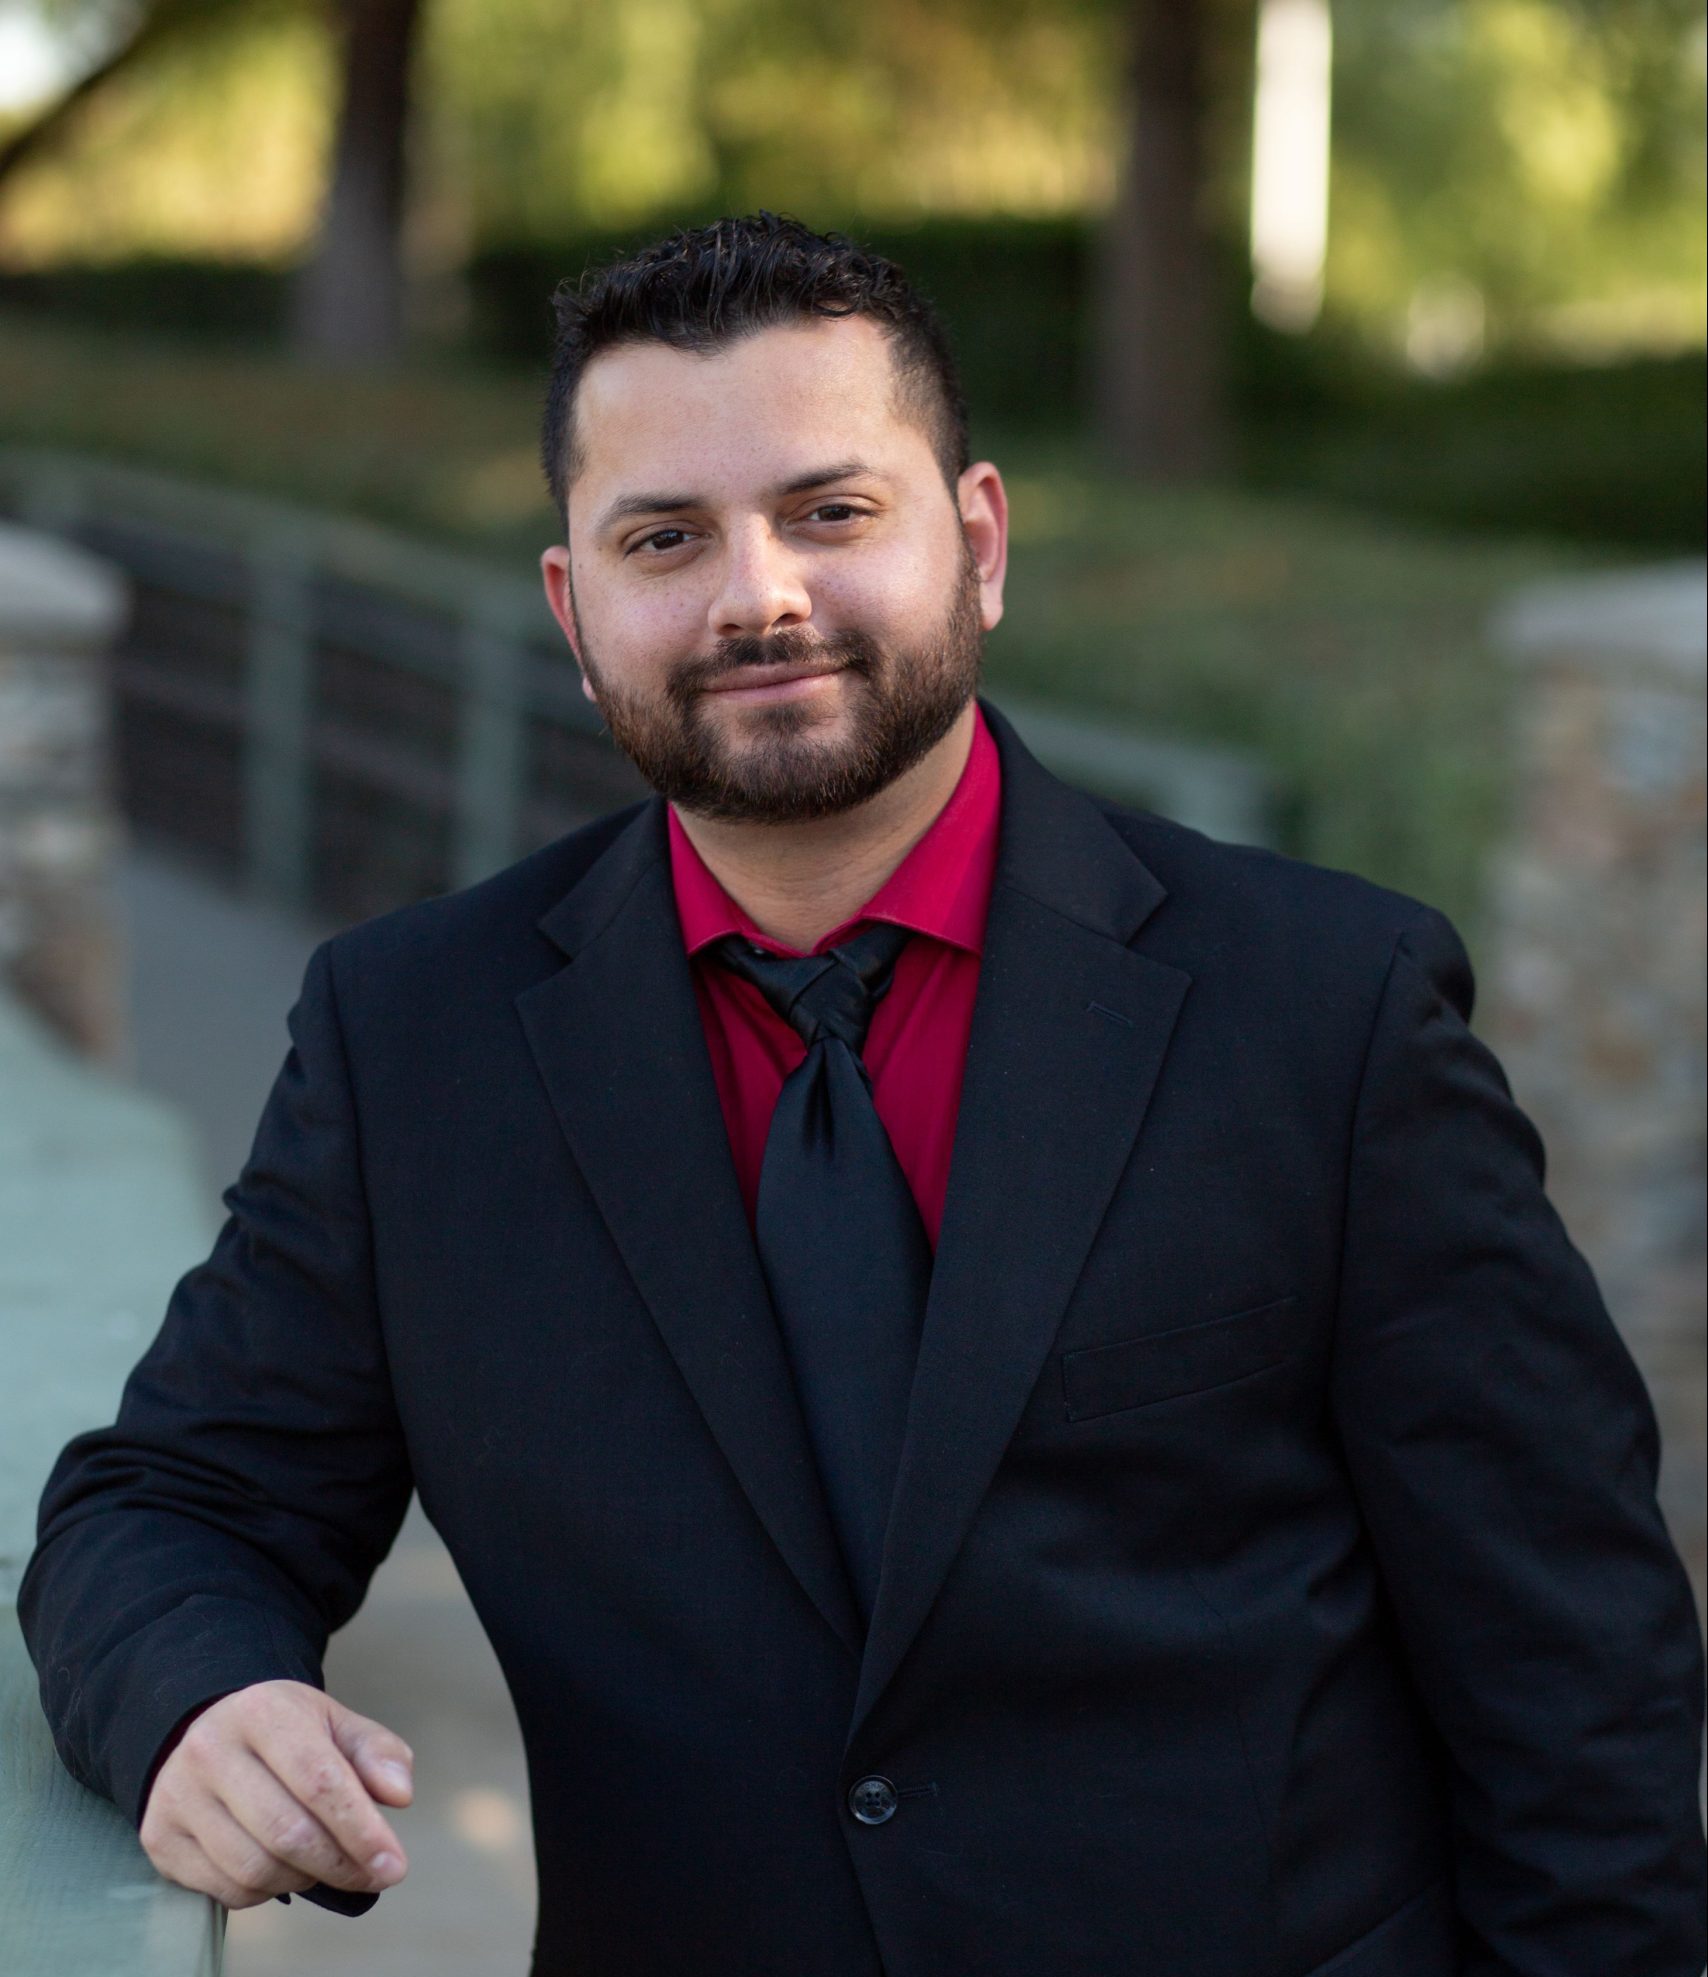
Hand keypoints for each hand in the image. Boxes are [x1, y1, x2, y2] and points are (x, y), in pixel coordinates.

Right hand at [139, 1679, 412, 1908]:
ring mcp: (177, 1795)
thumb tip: (399, 1793)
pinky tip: (284, 1869)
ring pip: (255, 1868)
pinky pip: (225, 1889)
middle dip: (340, 1864)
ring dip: (305, 1879)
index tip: (394, 1865)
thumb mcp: (334, 1723)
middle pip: (287, 1832)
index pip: (319, 1780)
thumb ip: (376, 1753)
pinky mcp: (160, 1837)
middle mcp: (211, 1750)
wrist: (207, 1728)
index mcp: (263, 1711)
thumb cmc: (285, 1732)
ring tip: (326, 1864)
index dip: (361, 1830)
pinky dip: (267, 1892)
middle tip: (373, 1875)